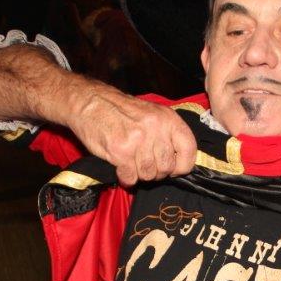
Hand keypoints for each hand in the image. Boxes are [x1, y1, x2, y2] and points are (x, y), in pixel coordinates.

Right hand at [64, 81, 196, 185]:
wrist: (91, 103)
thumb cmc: (122, 111)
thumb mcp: (153, 114)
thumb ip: (169, 135)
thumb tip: (181, 162)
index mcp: (168, 118)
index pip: (189, 150)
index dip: (182, 166)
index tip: (174, 169)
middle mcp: (156, 128)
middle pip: (167, 167)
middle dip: (156, 172)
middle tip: (144, 164)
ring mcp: (138, 140)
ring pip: (149, 174)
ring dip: (139, 174)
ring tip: (131, 162)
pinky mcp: (121, 151)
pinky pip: (131, 177)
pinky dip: (126, 177)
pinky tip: (122, 168)